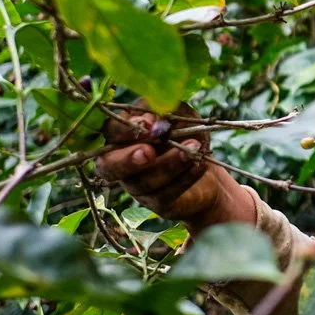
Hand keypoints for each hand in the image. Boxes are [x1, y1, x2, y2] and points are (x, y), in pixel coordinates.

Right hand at [94, 106, 256, 229]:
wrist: (206, 162)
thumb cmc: (185, 132)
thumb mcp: (179, 114)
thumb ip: (162, 111)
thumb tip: (151, 122)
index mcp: (120, 136)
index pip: (109, 133)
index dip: (122, 131)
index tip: (145, 125)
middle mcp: (121, 164)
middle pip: (109, 166)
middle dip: (128, 159)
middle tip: (149, 151)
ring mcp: (137, 187)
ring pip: (143, 182)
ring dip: (169, 164)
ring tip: (193, 148)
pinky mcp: (158, 204)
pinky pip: (166, 194)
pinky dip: (185, 177)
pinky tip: (200, 164)